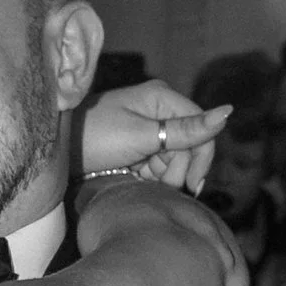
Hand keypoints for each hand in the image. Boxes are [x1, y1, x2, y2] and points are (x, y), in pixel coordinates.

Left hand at [82, 83, 231, 199]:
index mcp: (162, 98)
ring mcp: (148, 130)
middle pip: (188, 148)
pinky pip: (157, 167)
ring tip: (139, 180)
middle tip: (153, 182)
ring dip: (162, 177)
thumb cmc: (95, 138)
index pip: (200, 128)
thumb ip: (185, 129)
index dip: (200, 158)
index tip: (192, 186)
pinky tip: (135, 180)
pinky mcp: (138, 148)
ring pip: (174, 161)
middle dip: (175, 170)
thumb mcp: (142, 136)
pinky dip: (150, 178)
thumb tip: (228, 113)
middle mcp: (159, 111)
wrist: (58, 152)